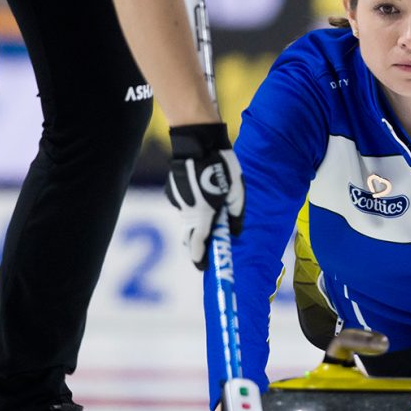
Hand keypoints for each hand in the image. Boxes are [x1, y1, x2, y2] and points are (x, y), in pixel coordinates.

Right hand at [166, 123, 244, 269]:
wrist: (197, 143)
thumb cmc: (222, 166)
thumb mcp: (238, 191)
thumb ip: (236, 214)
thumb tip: (234, 231)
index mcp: (204, 213)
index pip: (198, 244)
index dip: (200, 258)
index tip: (203, 267)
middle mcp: (187, 211)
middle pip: (189, 237)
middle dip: (197, 245)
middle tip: (207, 250)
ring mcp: (177, 201)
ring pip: (186, 220)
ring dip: (197, 222)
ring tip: (211, 212)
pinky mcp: (172, 191)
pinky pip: (183, 206)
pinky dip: (192, 207)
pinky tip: (202, 194)